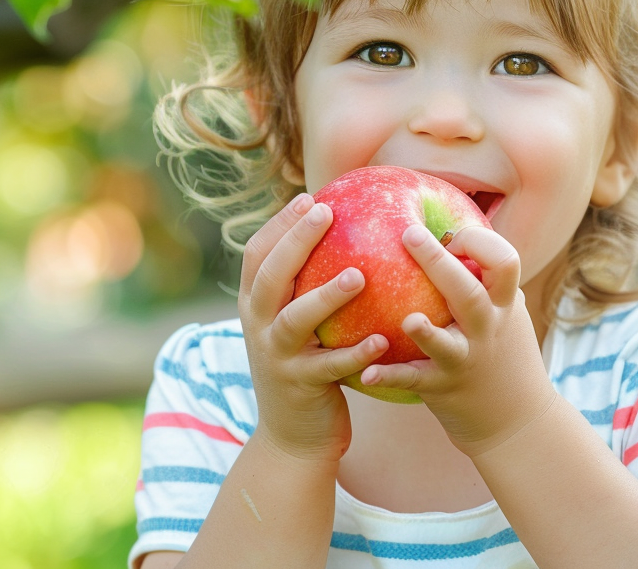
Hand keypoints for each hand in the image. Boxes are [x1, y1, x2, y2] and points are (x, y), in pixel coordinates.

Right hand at [238, 193, 389, 464]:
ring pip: (296, 320)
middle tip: (327, 212)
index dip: (279, 225)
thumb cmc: (308, 366)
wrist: (293, 438)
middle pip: (270, 276)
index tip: (308, 198)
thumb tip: (348, 234)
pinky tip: (381, 339)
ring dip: (326, 295)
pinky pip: (330, 367)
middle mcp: (259, 327)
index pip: (256, 256)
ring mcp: (276, 358)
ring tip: (360, 274)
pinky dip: (354, 352)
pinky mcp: (300, 387)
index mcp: (256, 306)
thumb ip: (308, 286)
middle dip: (295, 240)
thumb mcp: (297, 325)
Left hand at [357, 224, 556, 456]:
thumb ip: (485, 281)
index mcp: (502, 304)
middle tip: (409, 234)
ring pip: (447, 343)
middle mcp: (487, 328)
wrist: (518, 421)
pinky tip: (367, 372)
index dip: (479, 242)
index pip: (505, 261)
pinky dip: (391, 376)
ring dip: (426, 332)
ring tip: (408, 319)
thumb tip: (446, 232)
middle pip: (469, 292)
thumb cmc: (501, 353)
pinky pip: (413, 380)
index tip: (452, 236)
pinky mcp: (444, 387)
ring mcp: (466, 359)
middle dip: (441, 263)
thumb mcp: (505, 313)